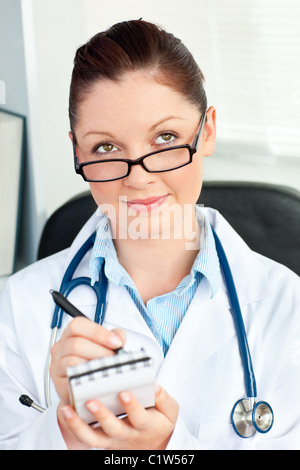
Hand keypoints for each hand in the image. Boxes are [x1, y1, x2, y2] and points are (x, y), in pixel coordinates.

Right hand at [50, 317, 125, 403]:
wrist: (85, 388)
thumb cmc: (94, 363)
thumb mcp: (104, 345)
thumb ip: (114, 337)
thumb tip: (119, 338)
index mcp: (70, 334)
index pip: (77, 325)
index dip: (98, 332)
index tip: (116, 342)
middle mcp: (60, 348)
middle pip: (76, 344)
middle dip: (100, 350)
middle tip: (114, 358)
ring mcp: (57, 366)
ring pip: (73, 361)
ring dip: (95, 365)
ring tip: (108, 368)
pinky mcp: (59, 384)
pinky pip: (72, 379)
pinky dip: (88, 378)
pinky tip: (99, 378)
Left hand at [58, 383, 178, 449]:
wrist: (153, 445)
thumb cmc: (159, 422)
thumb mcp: (170, 411)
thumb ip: (164, 398)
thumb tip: (154, 385)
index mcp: (146, 425)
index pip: (139, 418)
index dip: (131, 406)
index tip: (124, 392)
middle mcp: (127, 434)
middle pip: (113, 428)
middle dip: (102, 415)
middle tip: (92, 401)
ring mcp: (112, 439)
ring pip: (93, 437)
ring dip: (78, 424)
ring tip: (68, 409)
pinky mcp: (102, 440)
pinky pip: (85, 437)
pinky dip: (72, 425)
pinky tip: (64, 410)